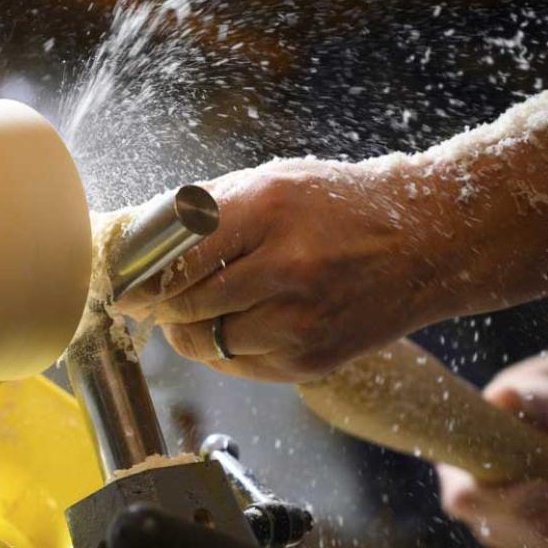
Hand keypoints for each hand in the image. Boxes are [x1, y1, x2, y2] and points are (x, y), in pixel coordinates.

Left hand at [118, 158, 449, 381]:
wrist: (424, 244)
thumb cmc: (340, 207)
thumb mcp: (272, 183)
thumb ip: (206, 212)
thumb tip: (139, 239)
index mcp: (268, 210)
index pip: (176, 256)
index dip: (140, 277)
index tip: (123, 283)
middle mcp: (285, 268)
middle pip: (184, 305)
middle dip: (157, 306)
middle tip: (148, 300)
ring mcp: (300, 322)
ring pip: (204, 343)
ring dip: (186, 330)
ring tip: (193, 311)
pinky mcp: (310, 360)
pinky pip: (236, 365)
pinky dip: (221, 349)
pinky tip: (233, 325)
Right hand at [439, 351, 547, 547]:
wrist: (542, 423)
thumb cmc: (532, 405)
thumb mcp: (531, 397)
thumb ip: (525, 401)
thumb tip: (506, 396)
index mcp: (455, 469)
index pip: (464, 500)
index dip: (501, 500)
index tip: (542, 484)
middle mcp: (469, 505)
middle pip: (497, 530)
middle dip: (540, 513)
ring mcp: (495, 527)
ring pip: (528, 543)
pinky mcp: (524, 541)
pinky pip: (547, 546)